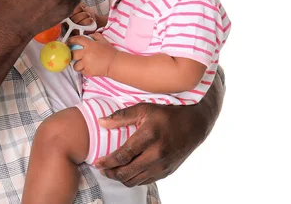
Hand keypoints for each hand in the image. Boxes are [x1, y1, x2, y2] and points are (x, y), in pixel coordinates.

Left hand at [68, 33, 116, 76]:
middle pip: (72, 54)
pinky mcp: (88, 71)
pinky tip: (88, 68)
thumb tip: (88, 35)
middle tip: (72, 55)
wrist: (115, 63)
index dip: (71, 40)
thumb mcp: (103, 40)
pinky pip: (81, 71)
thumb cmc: (109, 52)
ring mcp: (86, 63)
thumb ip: (95, 36)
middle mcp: (86, 53)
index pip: (77, 40)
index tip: (69, 42)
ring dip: (77, 64)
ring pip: (75, 65)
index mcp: (89, 44)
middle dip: (71, 54)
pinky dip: (83, 70)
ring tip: (81, 64)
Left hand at [94, 69, 224, 185]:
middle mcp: (156, 154)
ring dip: (120, 178)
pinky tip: (127, 171)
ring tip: (111, 171)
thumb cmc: (167, 113)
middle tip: (101, 168)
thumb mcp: (144, 108)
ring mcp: (162, 166)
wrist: (194, 124)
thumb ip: (121, 116)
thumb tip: (101, 122)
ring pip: (135, 180)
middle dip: (110, 173)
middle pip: (127, 172)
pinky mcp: (167, 172)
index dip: (107, 162)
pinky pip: (145, 181)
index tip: (97, 162)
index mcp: (149, 137)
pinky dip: (133, 179)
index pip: (123, 155)